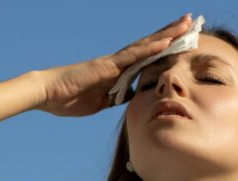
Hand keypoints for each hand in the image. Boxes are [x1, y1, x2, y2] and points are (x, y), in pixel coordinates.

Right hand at [34, 13, 192, 116]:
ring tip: (186, 23)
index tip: (182, 40)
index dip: (165, 48)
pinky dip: (150, 47)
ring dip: (167, 34)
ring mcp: (114, 62)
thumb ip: (116, 97)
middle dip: (171, 34)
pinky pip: (133, 55)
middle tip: (191, 21)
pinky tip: (165, 40)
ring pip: (146, 45)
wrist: (47, 94)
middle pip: (150, 45)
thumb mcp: (100, 103)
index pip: (147, 57)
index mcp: (118, 72)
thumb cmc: (68, 98)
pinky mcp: (108, 65)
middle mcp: (118, 62)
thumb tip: (131, 97)